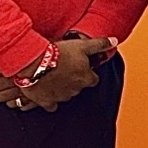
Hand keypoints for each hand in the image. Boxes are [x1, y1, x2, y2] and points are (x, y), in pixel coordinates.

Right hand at [0, 36, 114, 111]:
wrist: (34, 63)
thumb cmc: (58, 54)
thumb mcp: (82, 45)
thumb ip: (100, 44)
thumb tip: (114, 41)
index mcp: (86, 78)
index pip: (93, 79)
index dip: (88, 73)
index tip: (81, 67)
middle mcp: (75, 90)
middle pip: (79, 87)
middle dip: (74, 80)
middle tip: (65, 69)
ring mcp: (61, 97)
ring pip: (66, 95)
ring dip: (62, 88)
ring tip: (54, 77)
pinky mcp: (46, 101)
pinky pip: (51, 105)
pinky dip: (50, 100)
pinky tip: (46, 92)